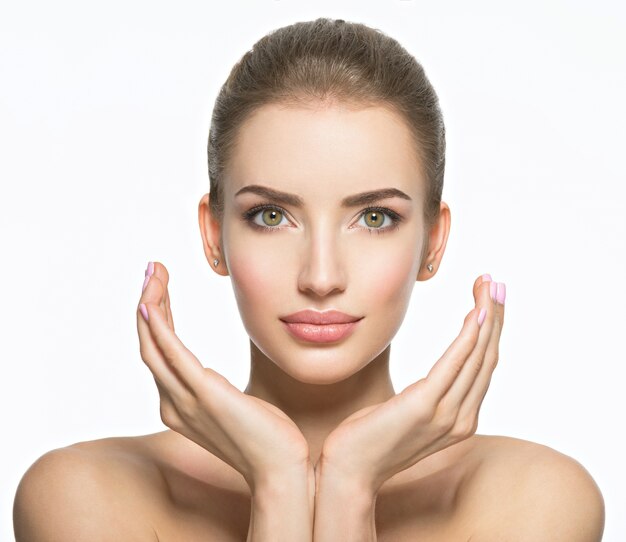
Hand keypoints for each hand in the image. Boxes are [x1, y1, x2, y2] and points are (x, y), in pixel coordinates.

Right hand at [137, 261, 312, 491]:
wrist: (281, 468)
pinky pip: (173, 354)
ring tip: (154, 272)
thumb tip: (209, 374)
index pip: (159, 353)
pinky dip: (159, 327)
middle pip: (150, 344)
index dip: (156, 318)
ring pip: (155, 344)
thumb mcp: (231, 405)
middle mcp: (172, 403)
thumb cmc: (264, 436)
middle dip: (149, 302)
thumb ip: (213, 389)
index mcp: (178, 405)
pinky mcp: (204, 394)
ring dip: (151, 304)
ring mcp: (185, 401)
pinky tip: (152, 303)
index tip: (159, 288)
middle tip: (153, 269)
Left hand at [316, 274, 504, 494]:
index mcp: (460, 419)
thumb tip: (435, 376)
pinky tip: (476, 312)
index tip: (490, 300)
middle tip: (497, 282)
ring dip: (487, 316)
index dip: (491, 331)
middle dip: (495, 316)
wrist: (349, 471)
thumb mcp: (407, 412)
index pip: (483, 367)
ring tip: (490, 286)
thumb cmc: (372, 438)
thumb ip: (429, 395)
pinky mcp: (425, 407)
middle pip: (487, 357)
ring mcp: (446, 415)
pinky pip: (454, 364)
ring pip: (477, 356)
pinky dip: (469, 335)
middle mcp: (462, 418)